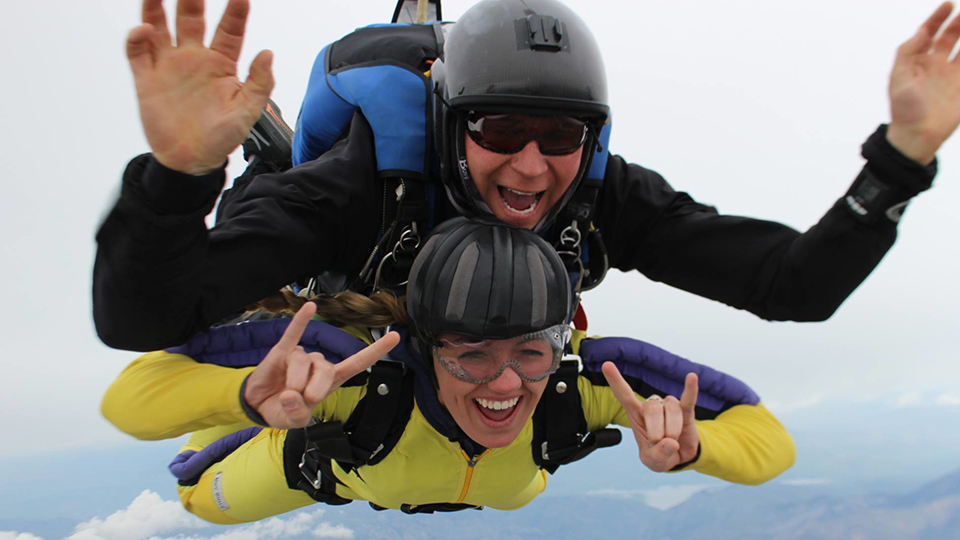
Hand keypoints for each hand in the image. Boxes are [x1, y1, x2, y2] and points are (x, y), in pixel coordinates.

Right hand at [126, 0, 274, 174]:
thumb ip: (260, 83)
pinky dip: (137, 38)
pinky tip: (144, 29)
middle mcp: (194, 58)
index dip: (236, 11)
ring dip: (156, 7)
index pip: (230, 30)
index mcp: (221, 64)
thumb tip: (268, 53)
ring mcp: (169, 65)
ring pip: (160, 26)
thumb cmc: (221, 137)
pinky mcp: (147, 78)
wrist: (190, 160)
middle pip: (192, 18)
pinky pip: (138, 52)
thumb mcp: (248, 112)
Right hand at [243, 301, 400, 428]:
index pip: (357, 363)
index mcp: (330, 380)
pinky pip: (293, 334)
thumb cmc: (283, 410)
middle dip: (313, 388)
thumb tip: (290, 395)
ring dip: (295, 380)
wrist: (257, 406)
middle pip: (327, 369)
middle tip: (301, 400)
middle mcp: (319, 365)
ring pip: (305, 361)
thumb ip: (298, 413)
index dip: (376, 351)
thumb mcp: (294, 421)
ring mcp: (301, 356)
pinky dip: (301, 321)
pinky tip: (309, 308)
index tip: (395, 336)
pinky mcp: (282, 351)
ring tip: (286, 392)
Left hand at [602, 362, 698, 471]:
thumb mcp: (653, 461)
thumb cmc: (660, 454)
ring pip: (671, 410)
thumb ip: (658, 455)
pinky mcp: (686, 410)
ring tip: (673, 440)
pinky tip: (691, 377)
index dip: (616, 380)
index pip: (624, 394)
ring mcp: (668, 406)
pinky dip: (690, 389)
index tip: (606, 365)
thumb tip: (671, 443)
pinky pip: (688, 399)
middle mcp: (651, 406)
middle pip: (652, 409)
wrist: (680, 457)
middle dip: (657, 431)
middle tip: (660, 443)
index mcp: (636, 415)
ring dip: (673, 430)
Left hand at [887, 2, 959, 164]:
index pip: (927, 34)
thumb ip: (907, 52)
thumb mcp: (899, 78)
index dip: (936, 18)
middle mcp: (934, 65)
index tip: (947, 5)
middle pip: (948, 37)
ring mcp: (950, 75)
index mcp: (916, 61)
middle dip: (958, 23)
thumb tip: (920, 30)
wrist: (917, 135)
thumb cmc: (904, 108)